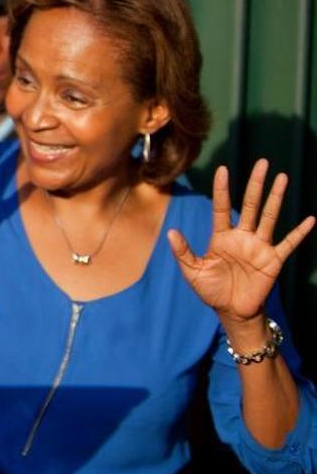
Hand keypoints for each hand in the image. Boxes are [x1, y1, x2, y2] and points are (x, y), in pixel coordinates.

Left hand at [168, 159, 314, 323]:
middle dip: (255, 184)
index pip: (221, 207)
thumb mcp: (193, 271)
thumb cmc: (211, 290)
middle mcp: (242, 236)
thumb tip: (172, 232)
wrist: (231, 311)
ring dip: (276, 198)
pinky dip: (299, 232)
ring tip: (283, 177)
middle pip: (250, 205)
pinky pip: (289, 243)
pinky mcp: (273, 260)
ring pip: (269, 217)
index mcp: (221, 237)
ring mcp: (259, 246)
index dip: (222, 189)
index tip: (223, 169)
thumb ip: (183, 252)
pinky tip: (310, 219)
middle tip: (262, 162)